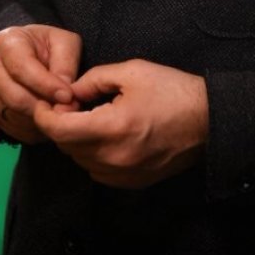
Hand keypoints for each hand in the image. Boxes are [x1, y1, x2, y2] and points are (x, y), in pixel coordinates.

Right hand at [0, 24, 81, 144]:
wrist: (29, 51)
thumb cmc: (48, 45)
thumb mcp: (64, 42)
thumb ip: (66, 65)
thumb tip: (65, 95)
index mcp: (7, 42)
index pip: (22, 69)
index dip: (46, 86)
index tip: (68, 96)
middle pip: (14, 97)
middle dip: (43, 107)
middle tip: (66, 110)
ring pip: (12, 115)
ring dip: (38, 121)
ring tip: (59, 115)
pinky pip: (10, 127)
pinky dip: (31, 130)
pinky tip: (46, 122)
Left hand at [33, 58, 208, 187]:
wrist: (208, 120)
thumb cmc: (172, 90)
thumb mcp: (132, 72)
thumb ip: (94, 79)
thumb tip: (70, 92)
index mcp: (112, 127)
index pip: (59, 131)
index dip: (46, 115)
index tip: (48, 102)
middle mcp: (113, 158)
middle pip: (66, 147)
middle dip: (62, 125)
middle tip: (73, 105)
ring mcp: (122, 175)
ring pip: (80, 161)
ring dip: (78, 141)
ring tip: (92, 119)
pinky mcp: (131, 183)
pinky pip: (98, 171)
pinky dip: (94, 155)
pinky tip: (108, 136)